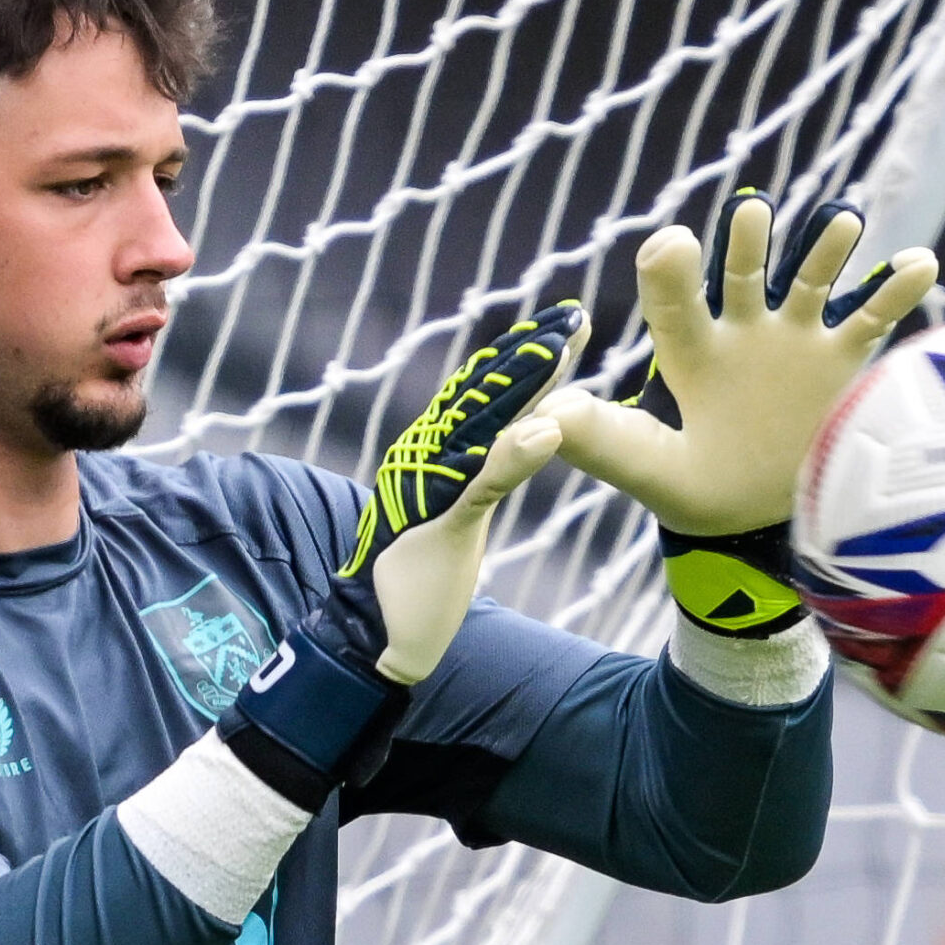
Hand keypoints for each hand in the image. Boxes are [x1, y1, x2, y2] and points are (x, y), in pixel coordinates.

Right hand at [333, 300, 588, 682]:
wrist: (374, 630)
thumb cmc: (419, 573)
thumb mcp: (462, 513)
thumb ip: (486, 473)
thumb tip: (519, 437)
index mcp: (439, 452)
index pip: (488, 395)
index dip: (524, 357)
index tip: (564, 322)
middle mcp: (429, 456)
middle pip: (485, 396)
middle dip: (528, 353)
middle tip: (571, 314)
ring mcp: (433, 486)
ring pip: (482, 426)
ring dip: (523, 385)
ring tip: (561, 347)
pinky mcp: (443, 524)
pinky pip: (481, 486)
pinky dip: (513, 456)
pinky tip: (547, 429)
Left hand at [542, 191, 936, 538]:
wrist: (769, 525)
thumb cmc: (700, 493)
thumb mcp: (650, 470)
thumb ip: (603, 440)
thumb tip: (547, 413)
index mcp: (689, 350)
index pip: (673, 299)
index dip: (670, 270)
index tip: (671, 244)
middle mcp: (743, 331)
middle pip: (743, 271)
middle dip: (747, 242)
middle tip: (750, 212)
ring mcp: (796, 340)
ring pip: (811, 280)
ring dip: (825, 249)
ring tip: (840, 221)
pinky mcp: (845, 362)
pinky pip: (872, 318)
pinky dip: (895, 289)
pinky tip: (920, 261)